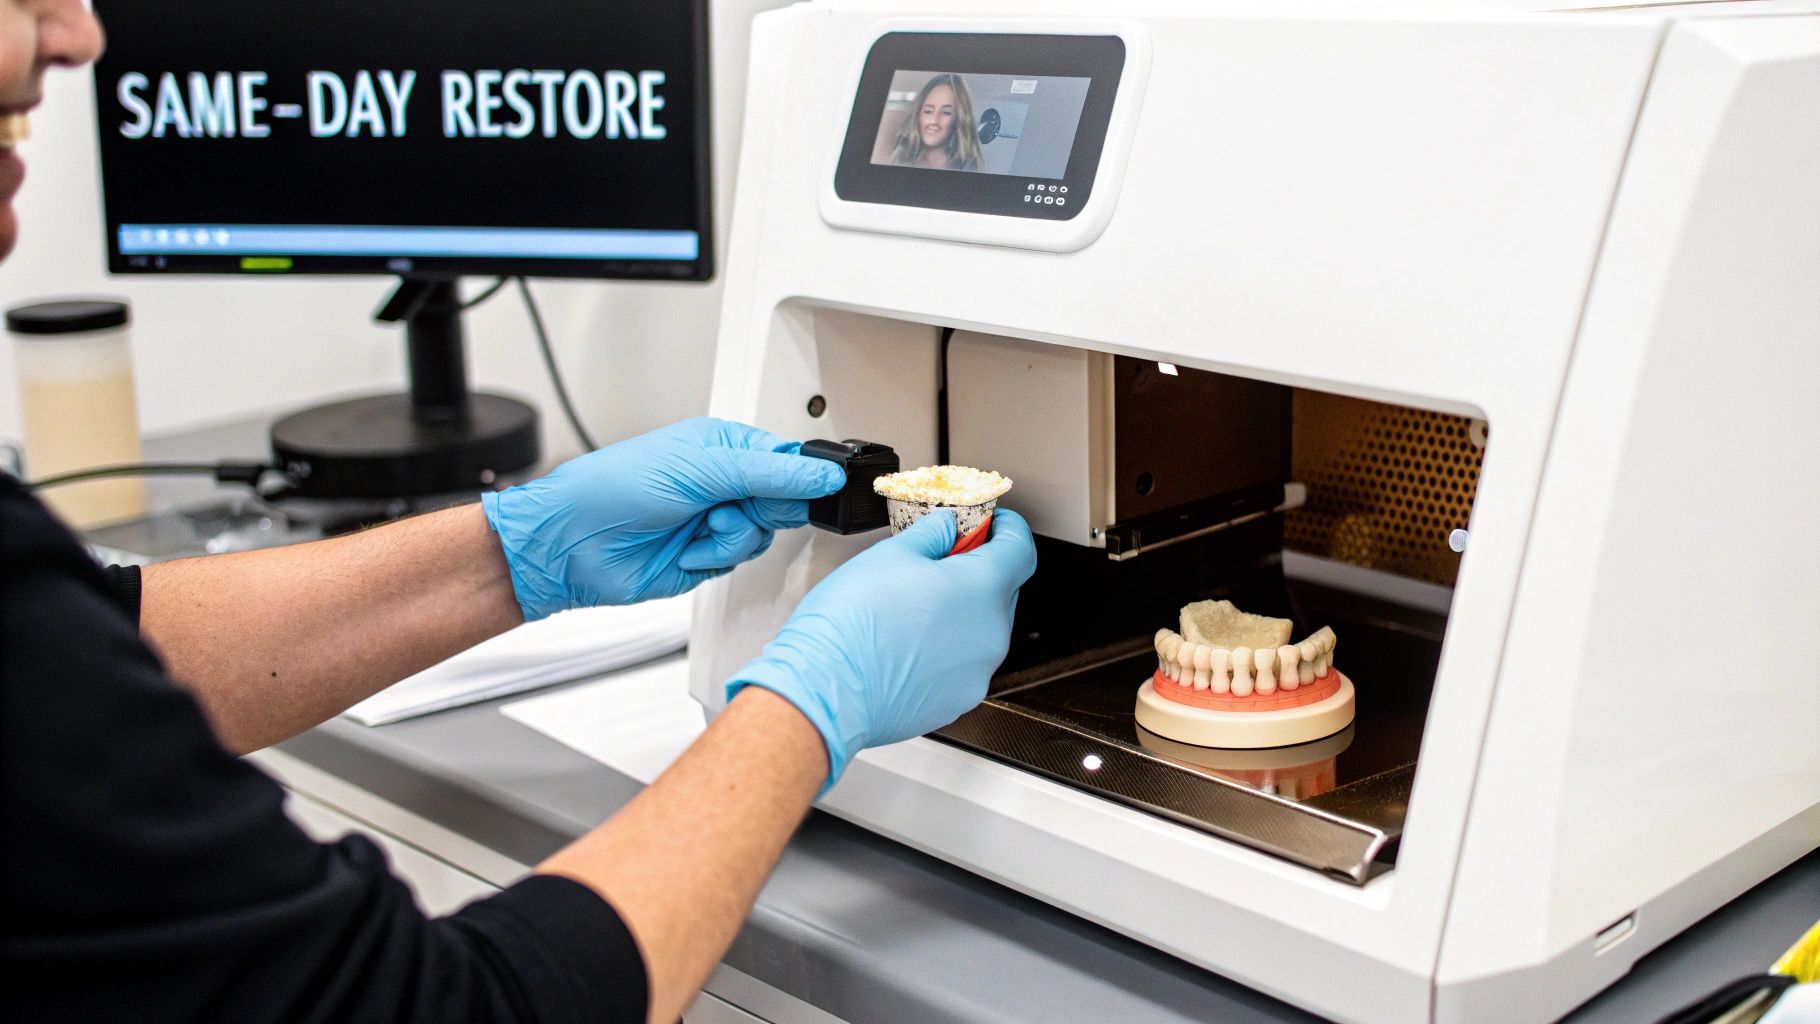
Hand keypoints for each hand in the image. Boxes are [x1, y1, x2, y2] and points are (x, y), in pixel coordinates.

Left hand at [481, 418, 844, 618]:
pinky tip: (688, 549)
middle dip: (760, 509)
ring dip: (732, 536)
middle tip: (733, 508)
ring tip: (700, 527)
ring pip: (763, 534)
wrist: (572, 545)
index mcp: (722, 446)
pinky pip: (739, 560)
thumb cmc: (612, 489)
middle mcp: (722, 482)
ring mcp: (714, 520)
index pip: (785, 458)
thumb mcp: (699, 469)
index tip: (801, 491)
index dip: (798, 477)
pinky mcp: (706, 556)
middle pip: (782, 499)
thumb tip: (820, 473)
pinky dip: (716, 557)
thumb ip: (767, 472)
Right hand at [726, 509, 1037, 786]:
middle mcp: (991, 634)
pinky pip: (962, 664)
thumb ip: (931, 534)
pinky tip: (909, 643)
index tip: (993, 523)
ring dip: (960, 613)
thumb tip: (945, 527)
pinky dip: (946, 649)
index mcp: (982, 589)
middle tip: (942, 560)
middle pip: (1001, 591)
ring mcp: (976, 673)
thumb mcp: (892, 554)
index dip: (1009, 530)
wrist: (826, 691)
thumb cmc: (852, 624)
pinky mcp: (957, 701)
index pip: (1021, 550)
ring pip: (981, 630)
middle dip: (977, 571)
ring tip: (914, 607)